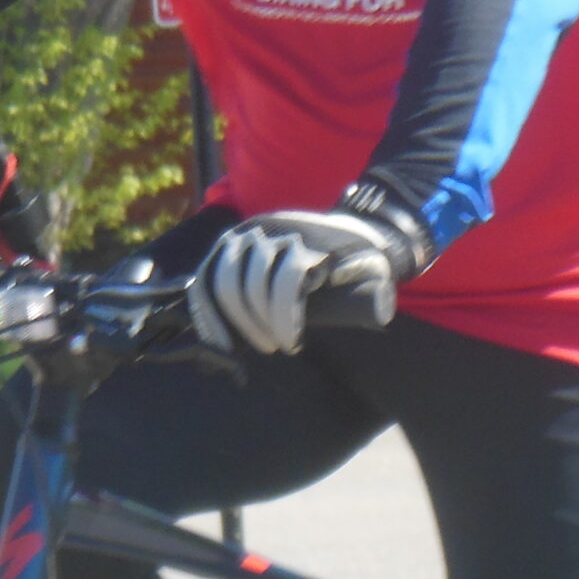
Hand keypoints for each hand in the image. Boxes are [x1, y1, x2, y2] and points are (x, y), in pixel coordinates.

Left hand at [189, 190, 432, 356]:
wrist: (370, 243)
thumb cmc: (318, 268)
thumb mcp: (277, 271)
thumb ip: (247, 289)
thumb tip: (216, 331)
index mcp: (241, 238)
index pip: (208, 276)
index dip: (208, 315)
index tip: (220, 347)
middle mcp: (257, 231)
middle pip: (228, 283)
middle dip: (242, 322)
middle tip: (264, 346)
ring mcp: (284, 236)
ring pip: (255, 285)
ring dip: (264, 322)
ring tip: (281, 342)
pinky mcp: (311, 247)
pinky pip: (286, 283)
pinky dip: (285, 316)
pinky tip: (290, 335)